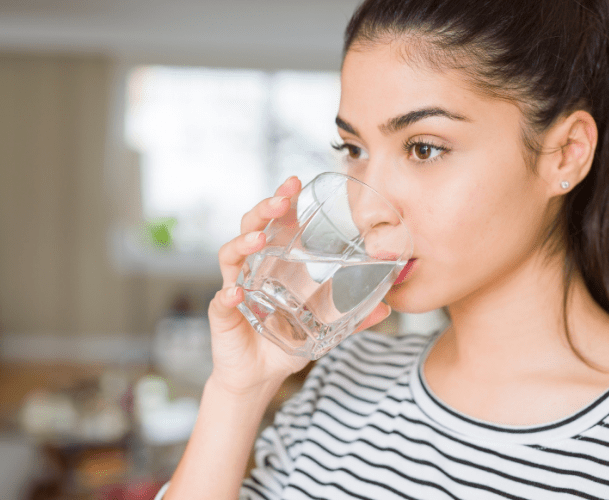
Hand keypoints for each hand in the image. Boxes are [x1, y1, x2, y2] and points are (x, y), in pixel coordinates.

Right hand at [207, 176, 391, 394]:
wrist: (258, 378)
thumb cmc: (285, 343)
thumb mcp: (324, 329)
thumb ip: (353, 318)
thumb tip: (387, 307)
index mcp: (273, 265)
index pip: (275, 225)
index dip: (282, 202)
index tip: (295, 183)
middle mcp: (250, 270)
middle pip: (250, 229)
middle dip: (264, 211)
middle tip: (281, 200)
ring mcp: (235, 290)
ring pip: (230, 256)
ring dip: (243, 243)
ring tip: (260, 240)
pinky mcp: (223, 316)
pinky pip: (221, 302)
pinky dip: (227, 296)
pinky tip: (236, 294)